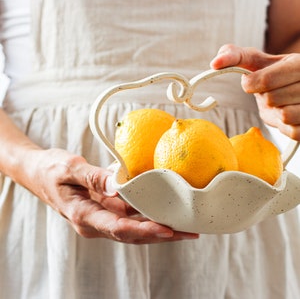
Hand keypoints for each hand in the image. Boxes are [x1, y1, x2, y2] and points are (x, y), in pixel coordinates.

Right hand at [26, 148, 198, 243]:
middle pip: (132, 233)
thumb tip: (119, 185)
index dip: (144, 230)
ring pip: (133, 228)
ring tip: (184, 227)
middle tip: (187, 232)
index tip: (168, 230)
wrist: (38, 173)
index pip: (118, 228)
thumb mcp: (70, 168)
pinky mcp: (105, 211)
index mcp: (83, 216)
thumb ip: (94, 178)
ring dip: (158, 227)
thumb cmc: (50, 169)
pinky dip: (147, 216)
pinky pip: (129, 217)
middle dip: (160, 234)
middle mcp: (94, 223)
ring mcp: (100, 218)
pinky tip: (164, 213)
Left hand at [210, 44, 299, 140]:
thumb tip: (214, 63)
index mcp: (298, 63)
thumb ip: (235, 56)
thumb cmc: (272, 76)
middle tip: (271, 93)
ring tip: (282, 104)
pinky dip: (284, 126)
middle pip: (272, 99)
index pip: (265, 80)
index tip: (251, 83)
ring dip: (275, 112)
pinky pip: (292, 131)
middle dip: (265, 98)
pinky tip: (290, 116)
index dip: (251, 85)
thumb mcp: (255, 62)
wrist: (295, 94)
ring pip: (284, 115)